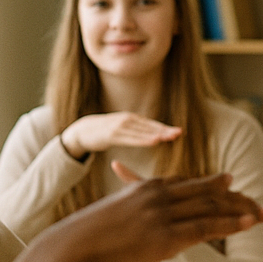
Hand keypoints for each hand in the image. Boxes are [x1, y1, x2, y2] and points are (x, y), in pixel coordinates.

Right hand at [38, 173, 262, 261]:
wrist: (62, 257)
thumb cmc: (75, 249)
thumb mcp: (105, 226)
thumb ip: (125, 223)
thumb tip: (129, 233)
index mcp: (140, 190)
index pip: (184, 185)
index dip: (211, 188)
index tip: (231, 187)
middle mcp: (153, 196)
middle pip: (204, 192)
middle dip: (235, 197)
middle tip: (259, 201)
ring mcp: (159, 214)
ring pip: (211, 207)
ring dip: (241, 210)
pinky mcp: (162, 236)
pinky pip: (206, 227)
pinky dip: (231, 224)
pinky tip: (250, 224)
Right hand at [61, 112, 181, 159]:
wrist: (82, 131)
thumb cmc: (105, 131)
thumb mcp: (122, 130)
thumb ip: (135, 131)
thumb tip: (151, 135)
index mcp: (132, 119)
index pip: (152, 124)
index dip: (165, 128)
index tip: (179, 132)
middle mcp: (128, 120)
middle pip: (150, 126)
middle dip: (165, 130)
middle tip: (180, 133)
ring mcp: (119, 126)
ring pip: (142, 131)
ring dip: (156, 134)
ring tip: (169, 137)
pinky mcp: (112, 135)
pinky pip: (131, 138)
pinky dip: (143, 140)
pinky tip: (154, 142)